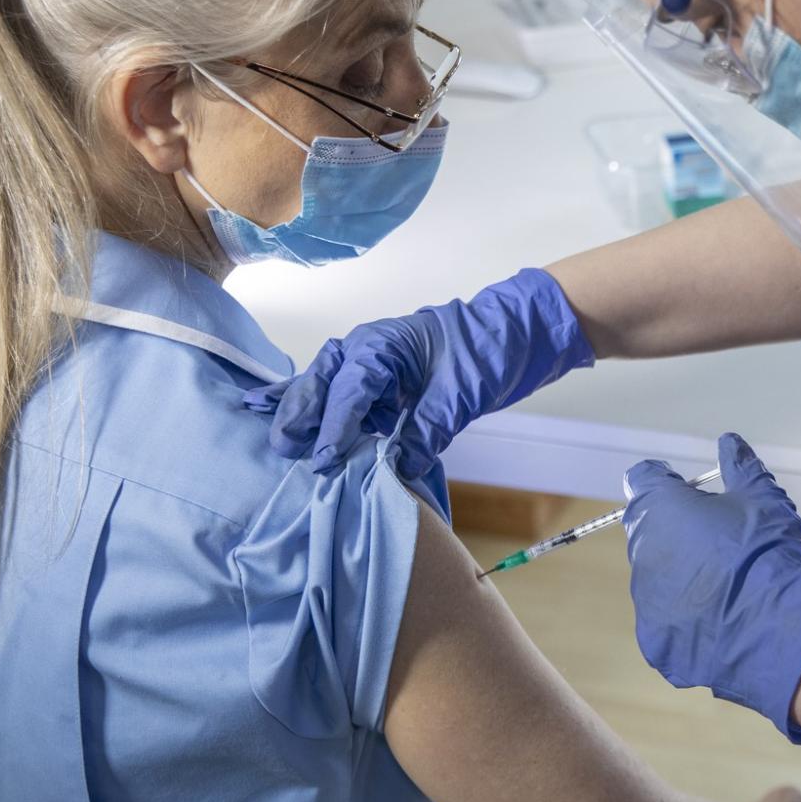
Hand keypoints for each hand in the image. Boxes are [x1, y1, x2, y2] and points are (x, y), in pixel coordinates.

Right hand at [246, 269, 593, 479]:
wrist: (515, 334)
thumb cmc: (488, 350)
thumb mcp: (461, 393)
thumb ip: (428, 428)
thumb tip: (399, 467)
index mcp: (382, 344)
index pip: (350, 389)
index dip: (334, 427)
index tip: (324, 460)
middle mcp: (366, 351)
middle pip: (321, 383)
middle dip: (301, 416)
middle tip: (285, 451)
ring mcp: (370, 367)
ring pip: (325, 391)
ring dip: (308, 418)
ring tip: (287, 450)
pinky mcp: (381, 386)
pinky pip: (344, 402)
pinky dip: (324, 416)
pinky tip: (301, 433)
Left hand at [623, 433, 800, 743]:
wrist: (778, 627)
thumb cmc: (768, 552)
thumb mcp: (763, 498)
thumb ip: (740, 466)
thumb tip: (729, 442)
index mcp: (660, 507)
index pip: (644, 478)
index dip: (667, 481)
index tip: (691, 492)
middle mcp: (642, 550)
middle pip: (650, 529)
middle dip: (677, 530)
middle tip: (722, 541)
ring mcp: (645, 599)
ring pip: (657, 576)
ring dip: (683, 575)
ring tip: (728, 585)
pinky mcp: (656, 640)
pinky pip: (667, 620)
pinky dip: (689, 618)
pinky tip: (724, 619)